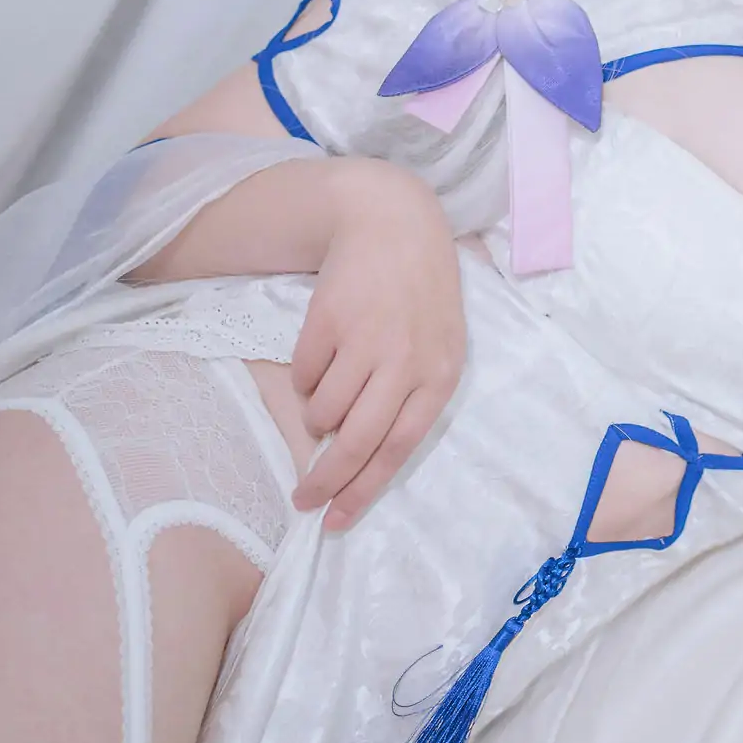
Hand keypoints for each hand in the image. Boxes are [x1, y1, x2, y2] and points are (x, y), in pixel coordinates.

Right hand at [290, 160, 466, 529]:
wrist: (394, 222)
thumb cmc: (419, 293)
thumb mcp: (437, 345)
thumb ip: (410, 396)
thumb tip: (361, 454)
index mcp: (439, 375)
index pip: (399, 449)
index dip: (364, 490)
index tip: (335, 520)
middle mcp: (405, 362)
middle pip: (357, 442)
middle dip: (326, 479)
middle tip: (303, 498)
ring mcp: (366, 340)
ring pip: (323, 411)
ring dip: (316, 417)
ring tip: (326, 395)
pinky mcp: (329, 319)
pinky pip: (304, 374)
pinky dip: (305, 378)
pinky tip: (322, 355)